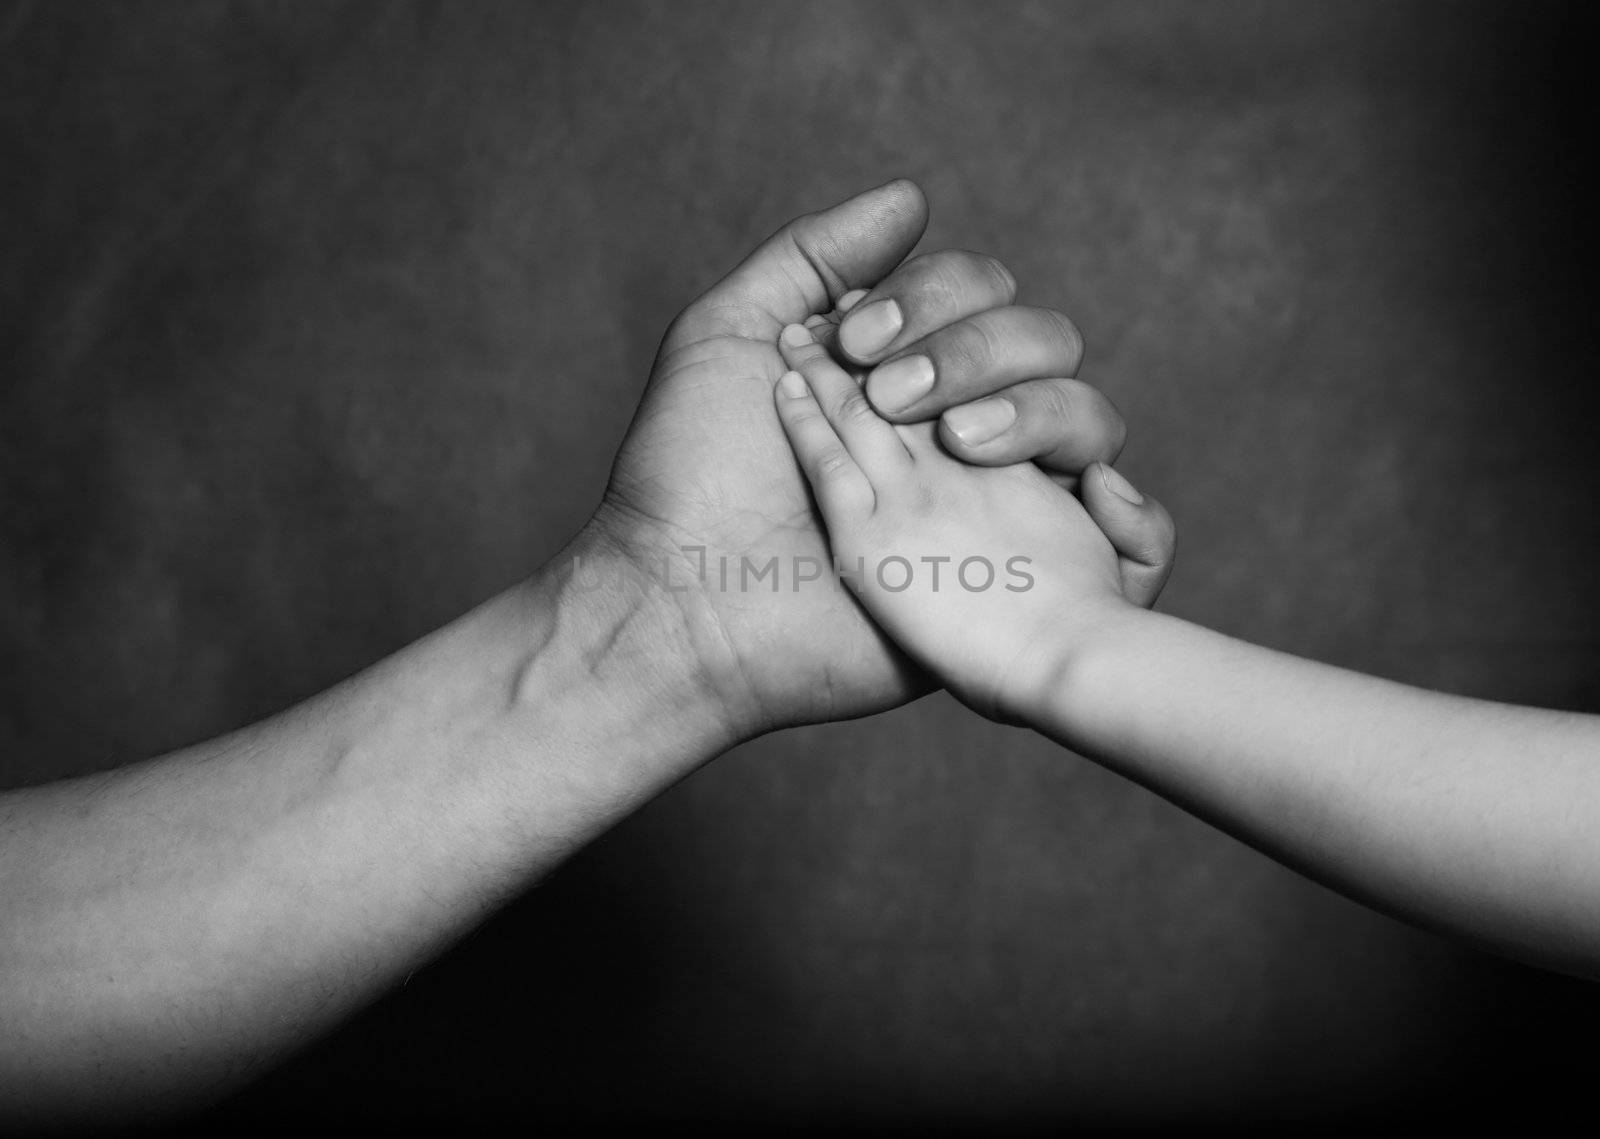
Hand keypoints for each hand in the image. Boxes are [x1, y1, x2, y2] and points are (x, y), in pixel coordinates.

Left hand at [589, 180, 1171, 732]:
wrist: (692, 606)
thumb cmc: (693, 474)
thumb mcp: (727, 338)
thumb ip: (814, 257)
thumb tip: (915, 197)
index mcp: (901, 368)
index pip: (979, 291)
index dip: (935, 298)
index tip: (855, 342)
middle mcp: (956, 424)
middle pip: (1045, 342)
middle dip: (978, 351)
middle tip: (893, 401)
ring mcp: (991, 501)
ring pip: (1088, 418)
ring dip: (1038, 413)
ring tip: (955, 447)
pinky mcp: (1010, 579)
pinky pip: (1119, 537)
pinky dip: (1115, 507)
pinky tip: (1036, 493)